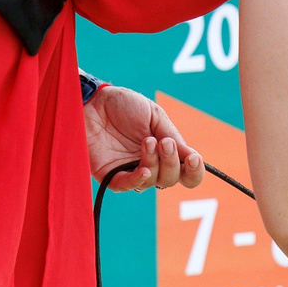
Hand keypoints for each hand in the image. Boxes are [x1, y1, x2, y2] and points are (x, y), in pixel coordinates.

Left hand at [83, 85, 208, 191]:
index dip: (194, 171)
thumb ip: (172, 136)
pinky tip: (145, 169)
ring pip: (152, 182)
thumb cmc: (122, 105)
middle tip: (163, 142)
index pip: (185, 173)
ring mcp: (129, 170)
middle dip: (172, 163)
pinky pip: (127, 186)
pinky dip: (138, 179)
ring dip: (155, 163)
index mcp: (163, 151)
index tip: (194, 159)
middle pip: (171, 180)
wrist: (93, 100)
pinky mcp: (109, 174)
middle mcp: (149, 164)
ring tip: (147, 141)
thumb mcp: (154, 115)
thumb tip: (192, 157)